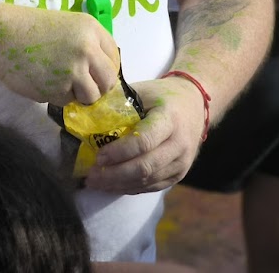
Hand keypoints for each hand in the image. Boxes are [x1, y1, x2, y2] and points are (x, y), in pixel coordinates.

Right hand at [0, 9, 119, 105]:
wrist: (1, 37)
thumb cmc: (30, 30)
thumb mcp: (66, 27)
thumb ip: (87, 45)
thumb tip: (102, 73)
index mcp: (91, 29)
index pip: (114, 57)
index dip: (106, 69)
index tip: (95, 74)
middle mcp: (87, 48)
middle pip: (108, 80)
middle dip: (97, 87)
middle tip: (82, 86)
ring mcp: (74, 69)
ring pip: (91, 96)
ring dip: (78, 95)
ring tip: (59, 83)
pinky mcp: (59, 88)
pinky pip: (67, 101)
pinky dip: (56, 96)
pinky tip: (42, 81)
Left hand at [84, 76, 205, 192]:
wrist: (194, 104)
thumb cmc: (160, 95)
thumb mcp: (141, 91)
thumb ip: (117, 103)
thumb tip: (84, 113)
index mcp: (169, 119)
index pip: (144, 141)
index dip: (120, 152)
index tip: (98, 156)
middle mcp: (179, 143)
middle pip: (145, 166)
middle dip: (115, 174)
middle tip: (91, 176)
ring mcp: (182, 162)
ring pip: (148, 180)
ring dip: (120, 184)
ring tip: (96, 183)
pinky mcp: (179, 174)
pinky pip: (153, 186)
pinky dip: (131, 188)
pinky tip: (112, 186)